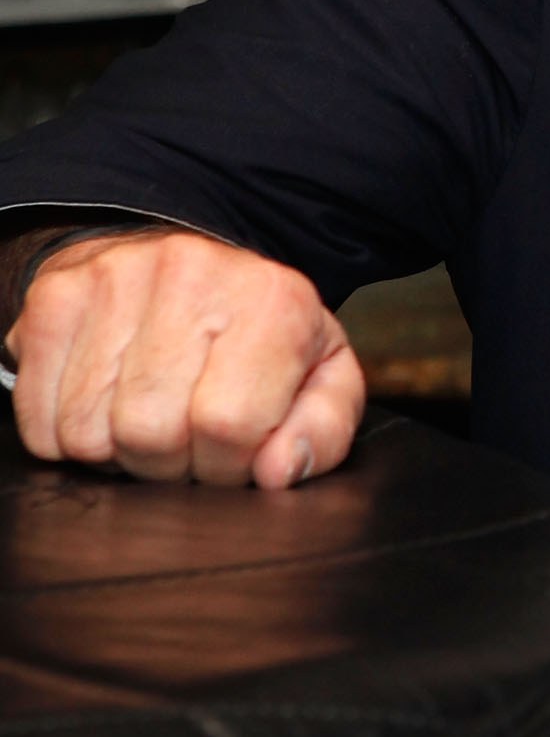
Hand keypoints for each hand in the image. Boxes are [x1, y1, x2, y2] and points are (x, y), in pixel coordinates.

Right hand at [9, 229, 366, 488]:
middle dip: (171, 463)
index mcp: (272, 298)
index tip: (232, 452)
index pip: (227, 425)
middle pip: (150, 434)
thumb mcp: (323, 378)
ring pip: (87, 433)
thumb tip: (278, 471)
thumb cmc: (262, 336)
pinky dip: (67, 435)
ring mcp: (112, 278)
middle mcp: (190, 273)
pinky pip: (39, 420)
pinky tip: (105, 406)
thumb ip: (323, 431)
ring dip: (117, 451)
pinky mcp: (53, 297)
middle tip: (187, 438)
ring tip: (148, 417)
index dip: (227, 466)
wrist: (190, 265)